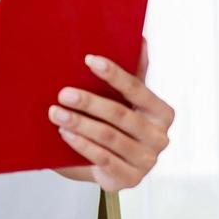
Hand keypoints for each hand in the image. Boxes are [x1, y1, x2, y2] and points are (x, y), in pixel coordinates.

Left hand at [49, 39, 173, 192]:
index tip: (89, 60)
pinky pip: (103, 159)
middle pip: (120, 114)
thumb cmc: (119, 127)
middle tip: (63, 93)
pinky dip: (82, 145)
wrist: (111, 169)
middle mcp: (160, 137)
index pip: (137, 89)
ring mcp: (147, 161)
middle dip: (89, 102)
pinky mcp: (129, 180)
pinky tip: (65, 133)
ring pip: (109, 137)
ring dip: (80, 123)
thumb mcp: (128, 101)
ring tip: (56, 112)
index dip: (114, 74)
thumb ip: (136, 73)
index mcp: (162, 113)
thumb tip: (140, 39)